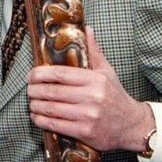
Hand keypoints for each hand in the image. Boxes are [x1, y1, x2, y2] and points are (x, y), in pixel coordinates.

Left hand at [26, 26, 153, 151]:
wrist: (132, 125)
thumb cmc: (115, 96)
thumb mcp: (107, 71)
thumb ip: (93, 52)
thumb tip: (86, 29)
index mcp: (95, 80)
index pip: (60, 74)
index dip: (40, 74)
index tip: (31, 75)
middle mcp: (91, 97)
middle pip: (52, 92)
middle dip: (34, 91)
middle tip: (29, 90)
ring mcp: (87, 116)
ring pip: (51, 109)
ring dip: (35, 106)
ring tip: (32, 102)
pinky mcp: (85, 132)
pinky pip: (55, 125)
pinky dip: (41, 120)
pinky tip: (37, 116)